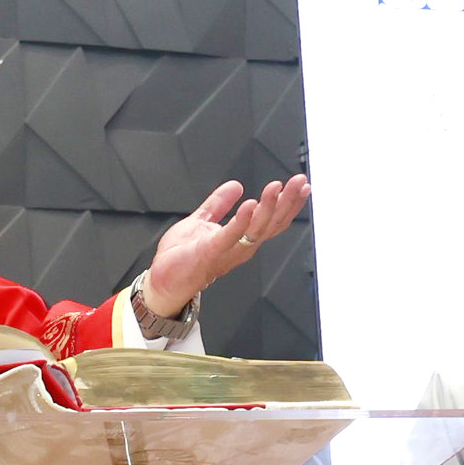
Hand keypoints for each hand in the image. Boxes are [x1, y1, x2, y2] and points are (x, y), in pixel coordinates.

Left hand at [144, 176, 309, 312]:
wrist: (162, 282)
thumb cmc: (181, 258)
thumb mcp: (202, 222)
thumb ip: (219, 204)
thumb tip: (235, 185)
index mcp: (241, 239)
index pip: (272, 220)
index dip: (289, 203)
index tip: (301, 185)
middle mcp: (241, 247)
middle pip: (272, 223)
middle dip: (287, 202)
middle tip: (299, 182)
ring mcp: (228, 250)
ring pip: (257, 229)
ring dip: (269, 207)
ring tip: (276, 188)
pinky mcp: (211, 251)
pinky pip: (231, 235)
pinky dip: (242, 220)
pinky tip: (250, 204)